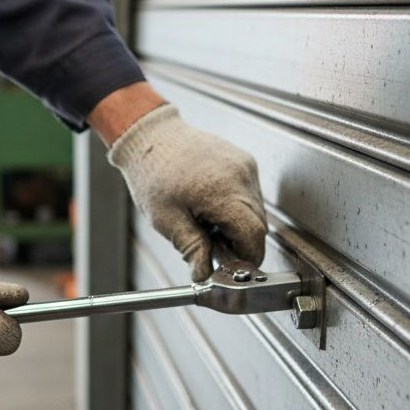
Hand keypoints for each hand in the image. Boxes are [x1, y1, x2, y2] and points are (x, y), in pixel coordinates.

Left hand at [108, 103, 267, 280]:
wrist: (151, 136)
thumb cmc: (153, 172)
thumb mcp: (166, 219)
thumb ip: (192, 249)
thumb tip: (204, 274)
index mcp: (223, 192)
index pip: (253, 236)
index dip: (246, 257)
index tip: (231, 267)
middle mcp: (241, 176)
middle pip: (258, 225)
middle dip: (241, 243)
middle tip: (213, 247)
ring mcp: (245, 166)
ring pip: (257, 211)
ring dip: (239, 225)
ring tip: (207, 222)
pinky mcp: (244, 161)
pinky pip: (251, 194)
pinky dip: (238, 208)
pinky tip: (212, 206)